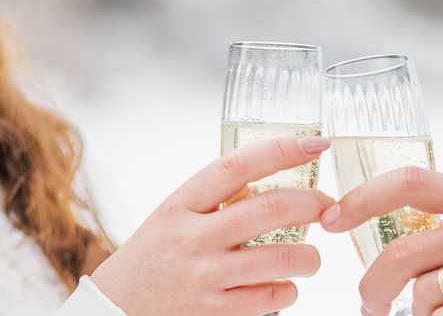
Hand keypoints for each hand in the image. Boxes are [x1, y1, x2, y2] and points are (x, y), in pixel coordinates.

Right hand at [92, 136, 332, 315]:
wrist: (114, 309)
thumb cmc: (153, 254)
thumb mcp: (174, 214)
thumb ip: (217, 198)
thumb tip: (276, 179)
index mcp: (182, 203)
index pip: (238, 166)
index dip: (282, 150)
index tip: (316, 144)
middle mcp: (193, 237)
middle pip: (269, 210)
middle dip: (311, 203)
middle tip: (328, 205)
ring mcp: (204, 277)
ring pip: (278, 258)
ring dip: (310, 256)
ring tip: (313, 257)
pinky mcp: (211, 312)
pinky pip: (267, 299)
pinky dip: (288, 291)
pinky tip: (287, 286)